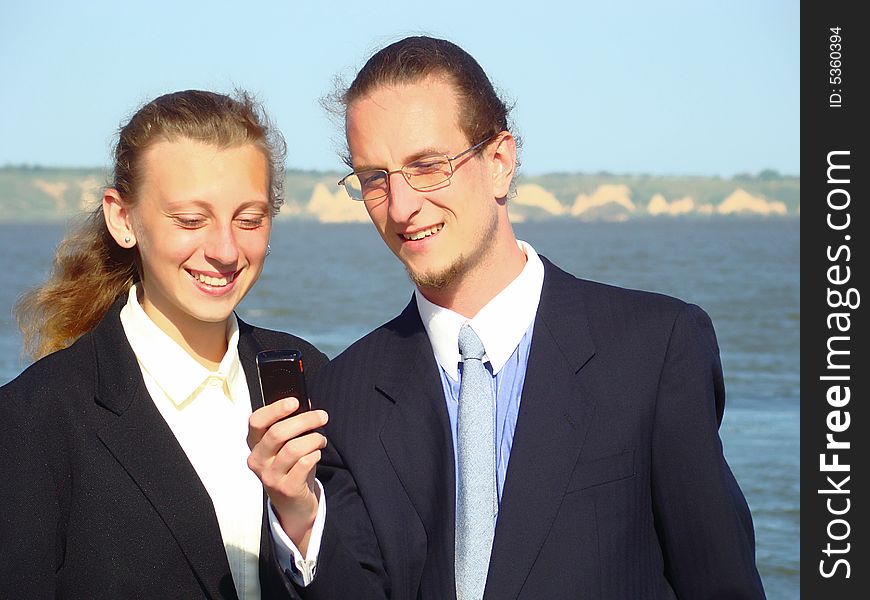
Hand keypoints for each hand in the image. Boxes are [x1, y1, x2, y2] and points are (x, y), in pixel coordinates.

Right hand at [247, 397, 328, 554]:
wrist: (293, 505)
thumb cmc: (291, 468)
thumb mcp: (286, 446)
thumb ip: (291, 425)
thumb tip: (306, 402)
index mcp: (254, 444)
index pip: (256, 421)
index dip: (275, 409)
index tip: (295, 402)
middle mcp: (257, 460)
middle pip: (278, 432)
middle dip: (305, 420)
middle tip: (322, 416)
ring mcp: (269, 476)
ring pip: (293, 448)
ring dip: (314, 439)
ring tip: (321, 440)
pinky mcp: (286, 488)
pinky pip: (304, 463)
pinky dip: (315, 454)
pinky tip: (317, 454)